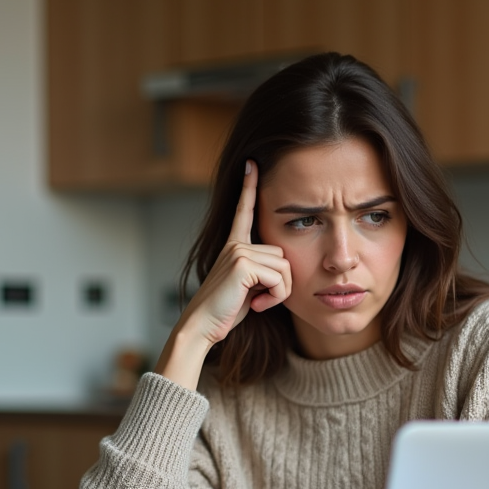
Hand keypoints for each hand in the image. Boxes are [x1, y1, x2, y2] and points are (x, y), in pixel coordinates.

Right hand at [154, 160, 291, 389]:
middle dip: (282, 283)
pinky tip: (257, 305)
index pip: (243, 212)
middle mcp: (235, 244)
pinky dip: (276, 297)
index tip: (251, 163)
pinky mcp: (242, 263)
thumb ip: (262, 270)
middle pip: (283, 254)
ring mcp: (237, 251)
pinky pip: (280, 278)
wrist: (203, 325)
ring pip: (285, 267)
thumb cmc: (226, 310)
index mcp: (234, 246)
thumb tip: (283, 267)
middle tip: (262, 299)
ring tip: (258, 302)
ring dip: (280, 291)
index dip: (248, 188)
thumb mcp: (248, 286)